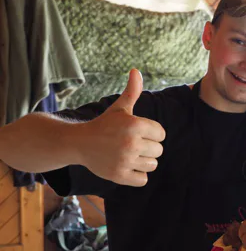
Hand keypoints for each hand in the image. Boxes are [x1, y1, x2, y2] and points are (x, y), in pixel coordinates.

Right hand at [80, 69, 165, 186]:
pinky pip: (143, 179)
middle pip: (159, 150)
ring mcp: (125, 160)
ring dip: (144, 161)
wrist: (79, 143)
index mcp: (135, 125)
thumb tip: (136, 71)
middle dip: (148, 148)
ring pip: (153, 165)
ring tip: (129, 155)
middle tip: (132, 144)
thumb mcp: (119, 108)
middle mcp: (131, 143)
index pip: (161, 134)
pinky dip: (138, 176)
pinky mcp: (119, 176)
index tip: (138, 132)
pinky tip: (127, 166)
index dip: (152, 133)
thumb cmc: (104, 125)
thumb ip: (132, 92)